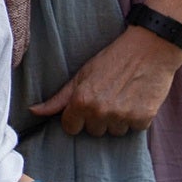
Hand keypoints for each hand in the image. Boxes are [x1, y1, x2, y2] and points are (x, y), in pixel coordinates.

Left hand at [30, 25, 181, 138]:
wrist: (149, 50)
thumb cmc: (112, 60)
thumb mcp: (81, 76)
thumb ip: (58, 99)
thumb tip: (33, 111)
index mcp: (81, 101)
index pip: (71, 128)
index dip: (76, 118)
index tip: (85, 107)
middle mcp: (100, 111)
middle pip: (94, 131)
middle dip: (98, 118)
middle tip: (107, 97)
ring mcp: (123, 116)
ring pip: (115, 132)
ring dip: (118, 120)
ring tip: (123, 97)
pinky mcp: (144, 118)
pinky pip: (135, 129)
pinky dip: (136, 118)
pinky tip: (137, 99)